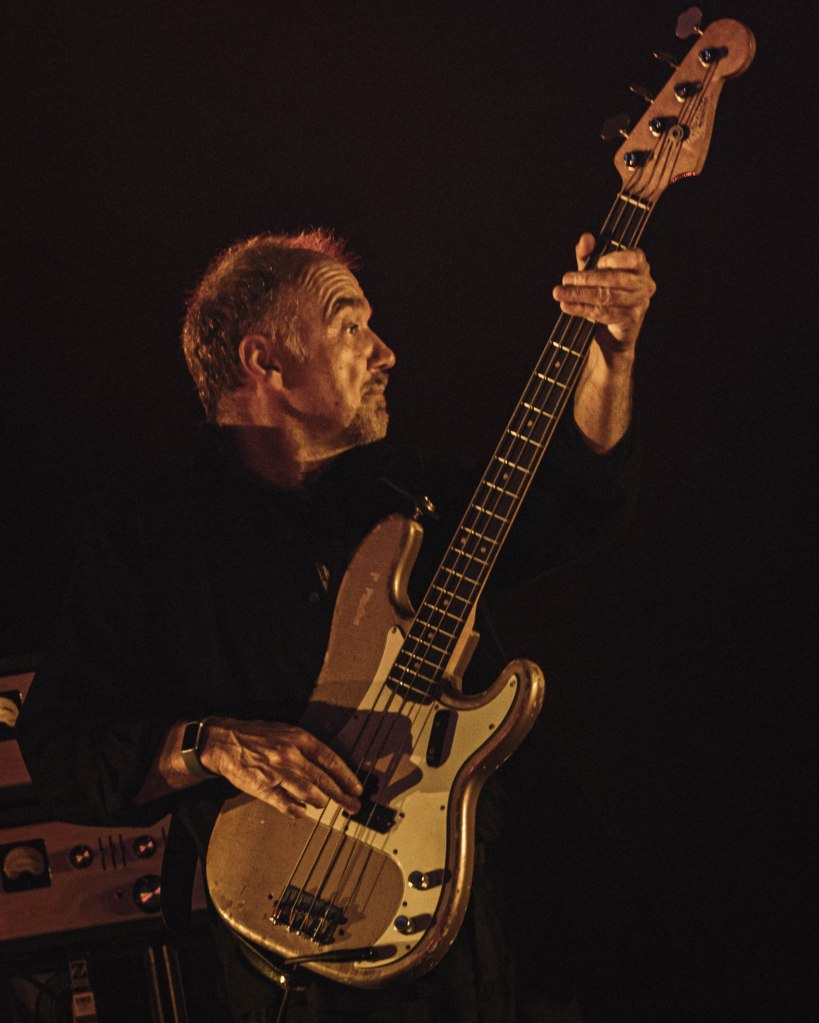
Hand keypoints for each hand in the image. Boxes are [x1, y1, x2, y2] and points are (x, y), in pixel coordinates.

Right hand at [200, 717, 362, 818]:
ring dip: (321, 802)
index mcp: (299, 739)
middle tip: (353, 805)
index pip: (331, 760)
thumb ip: (306, 746)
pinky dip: (298, 811)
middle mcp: (291, 756)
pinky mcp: (264, 789)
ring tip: (326, 805)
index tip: (357, 788)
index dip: (347, 776)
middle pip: (324, 780)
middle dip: (342, 795)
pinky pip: (287, 805)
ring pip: (309, 794)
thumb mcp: (285, 731)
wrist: (225, 742)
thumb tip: (326, 763)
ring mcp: (278, 773)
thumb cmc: (256, 735)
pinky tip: (303, 812)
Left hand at [552, 232, 655, 362]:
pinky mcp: (630, 320)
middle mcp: (644, 284)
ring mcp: (639, 303)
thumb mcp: (595, 271)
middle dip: (587, 279)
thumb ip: (589, 254)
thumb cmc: (606, 293)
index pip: (635, 258)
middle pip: (614, 279)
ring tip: (560, 293)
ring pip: (606, 297)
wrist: (614, 331)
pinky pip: (603, 313)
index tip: (598, 261)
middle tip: (566, 279)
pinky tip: (567, 306)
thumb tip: (585, 238)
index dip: (616, 259)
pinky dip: (582, 309)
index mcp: (640, 267)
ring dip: (580, 294)